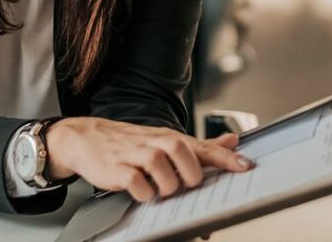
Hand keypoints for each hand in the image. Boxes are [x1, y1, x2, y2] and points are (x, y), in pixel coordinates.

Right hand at [46, 118, 253, 202]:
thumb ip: (200, 146)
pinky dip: (143, 191)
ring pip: (159, 165)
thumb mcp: (165, 141)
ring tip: (162, 190)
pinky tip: (143, 193)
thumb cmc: (130, 143)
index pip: (201, 146)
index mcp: (169, 138)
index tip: (244, 166)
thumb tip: (232, 142)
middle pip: (181, 149)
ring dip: (166, 184)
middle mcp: (154, 143)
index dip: (224, 157)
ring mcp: (134, 154)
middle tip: (186, 184)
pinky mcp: (116, 169)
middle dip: (190, 172)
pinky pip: (135, 180)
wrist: (87, 137)